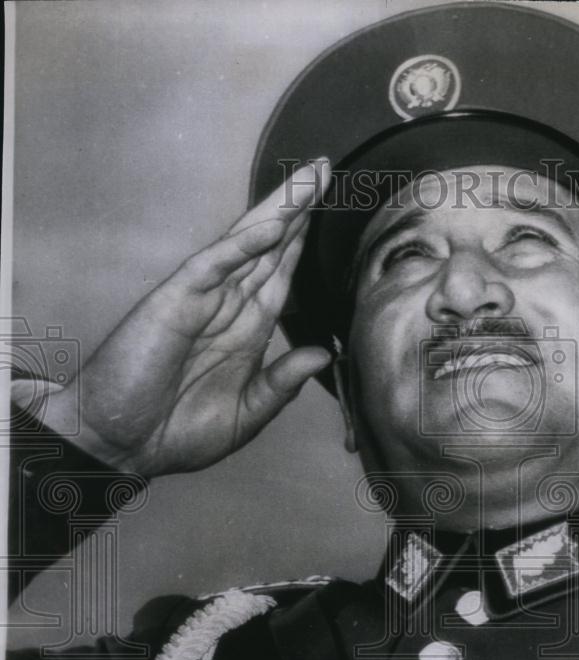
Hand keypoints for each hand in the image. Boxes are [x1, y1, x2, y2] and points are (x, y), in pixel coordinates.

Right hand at [42, 160, 331, 476]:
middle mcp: (226, 307)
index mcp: (245, 332)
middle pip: (268, 248)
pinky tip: (273, 225)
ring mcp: (201, 299)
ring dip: (279, 211)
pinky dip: (243, 245)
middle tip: (326, 168)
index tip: (331, 210)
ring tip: (310, 178)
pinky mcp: (176, 301)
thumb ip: (281, 384)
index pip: (280, 276)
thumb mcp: (245, 415)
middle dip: (298, 209)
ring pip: (246, 244)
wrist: (120, 444)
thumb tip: (322, 354)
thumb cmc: (174, 433)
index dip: (302, 243)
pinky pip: (214, 265)